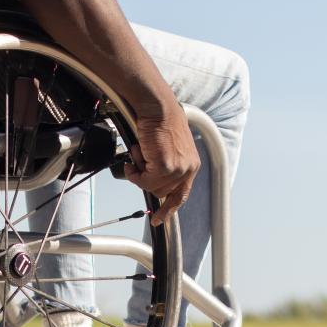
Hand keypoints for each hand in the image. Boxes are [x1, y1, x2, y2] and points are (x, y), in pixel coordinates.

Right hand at [124, 106, 200, 226]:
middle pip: (162, 193)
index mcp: (191, 164)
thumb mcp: (168, 147)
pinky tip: (136, 153)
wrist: (158, 107)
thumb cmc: (160, 121)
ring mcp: (178, 169)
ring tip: (139, 152)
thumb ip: (165, 165)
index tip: (159, 219)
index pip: (181, 194)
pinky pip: (144, 181)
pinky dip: (135, 171)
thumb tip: (150, 177)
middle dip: (146, 180)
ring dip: (140, 173)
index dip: (169, 208)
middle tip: (139, 161)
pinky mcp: (166, 167)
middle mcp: (188, 169)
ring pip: (151, 188)